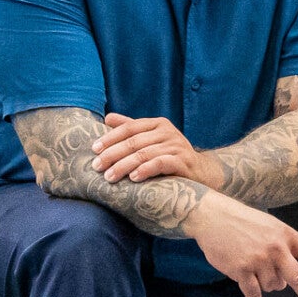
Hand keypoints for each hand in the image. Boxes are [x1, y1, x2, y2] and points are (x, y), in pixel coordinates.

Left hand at [94, 113, 224, 190]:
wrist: (203, 173)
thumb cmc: (172, 156)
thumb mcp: (153, 140)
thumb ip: (132, 129)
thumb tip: (108, 118)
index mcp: (158, 124)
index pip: (129, 128)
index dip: (110, 138)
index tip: (94, 149)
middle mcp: (167, 132)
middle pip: (134, 142)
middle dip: (112, 155)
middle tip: (97, 167)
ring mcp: (176, 146)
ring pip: (144, 154)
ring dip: (123, 166)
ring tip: (110, 177)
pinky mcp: (183, 161)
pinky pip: (161, 163)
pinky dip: (145, 170)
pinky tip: (133, 178)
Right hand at [185, 192, 297, 296]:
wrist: (212, 216)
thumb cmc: (242, 221)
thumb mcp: (269, 226)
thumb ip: (283, 250)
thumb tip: (286, 284)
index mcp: (286, 235)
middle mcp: (276, 248)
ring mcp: (258, 259)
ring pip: (273, 286)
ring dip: (267, 283)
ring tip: (254, 267)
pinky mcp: (241, 269)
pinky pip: (254, 293)